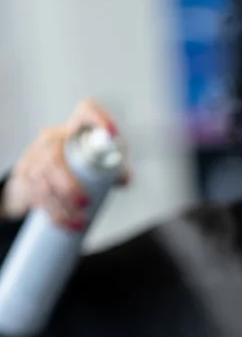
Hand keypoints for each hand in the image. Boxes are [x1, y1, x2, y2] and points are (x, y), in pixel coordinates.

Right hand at [1, 99, 130, 227]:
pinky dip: (53, 215)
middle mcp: (50, 140)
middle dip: (68, 184)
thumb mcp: (90, 166)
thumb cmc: (70, 171)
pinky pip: (35, 197)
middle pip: (53, 157)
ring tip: (79, 222)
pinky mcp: (24, 178)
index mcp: (71, 132)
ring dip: (61, 206)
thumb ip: (112, 171)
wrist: (34, 182)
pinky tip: (65, 225)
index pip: (85, 111)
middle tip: (84, 202)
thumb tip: (123, 180)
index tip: (112, 133)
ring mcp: (33, 158)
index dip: (98, 118)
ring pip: (42, 181)